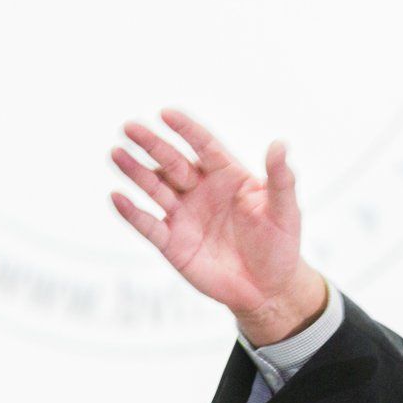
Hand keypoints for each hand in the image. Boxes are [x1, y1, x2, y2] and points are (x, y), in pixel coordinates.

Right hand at [109, 108, 325, 344]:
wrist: (269, 289)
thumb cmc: (280, 245)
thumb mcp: (285, 210)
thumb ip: (281, 178)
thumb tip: (280, 144)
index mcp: (228, 176)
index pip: (204, 145)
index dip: (186, 129)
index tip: (166, 113)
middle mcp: (202, 190)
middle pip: (173, 161)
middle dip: (152, 144)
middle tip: (130, 127)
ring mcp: (185, 215)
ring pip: (155, 187)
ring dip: (136, 172)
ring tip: (117, 153)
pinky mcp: (172, 242)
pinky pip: (148, 225)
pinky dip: (132, 212)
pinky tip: (117, 197)